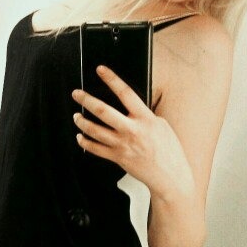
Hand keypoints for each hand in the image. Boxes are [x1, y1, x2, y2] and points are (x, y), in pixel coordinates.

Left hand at [72, 66, 194, 199]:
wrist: (170, 176)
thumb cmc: (169, 151)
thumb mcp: (161, 125)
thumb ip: (144, 115)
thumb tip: (129, 107)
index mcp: (145, 119)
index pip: (126, 93)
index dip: (112, 79)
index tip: (100, 70)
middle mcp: (132, 130)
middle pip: (103, 111)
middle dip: (86, 100)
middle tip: (76, 94)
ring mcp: (123, 145)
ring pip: (95, 130)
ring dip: (82, 122)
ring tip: (76, 116)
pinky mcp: (118, 158)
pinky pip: (95, 149)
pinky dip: (85, 142)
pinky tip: (80, 137)